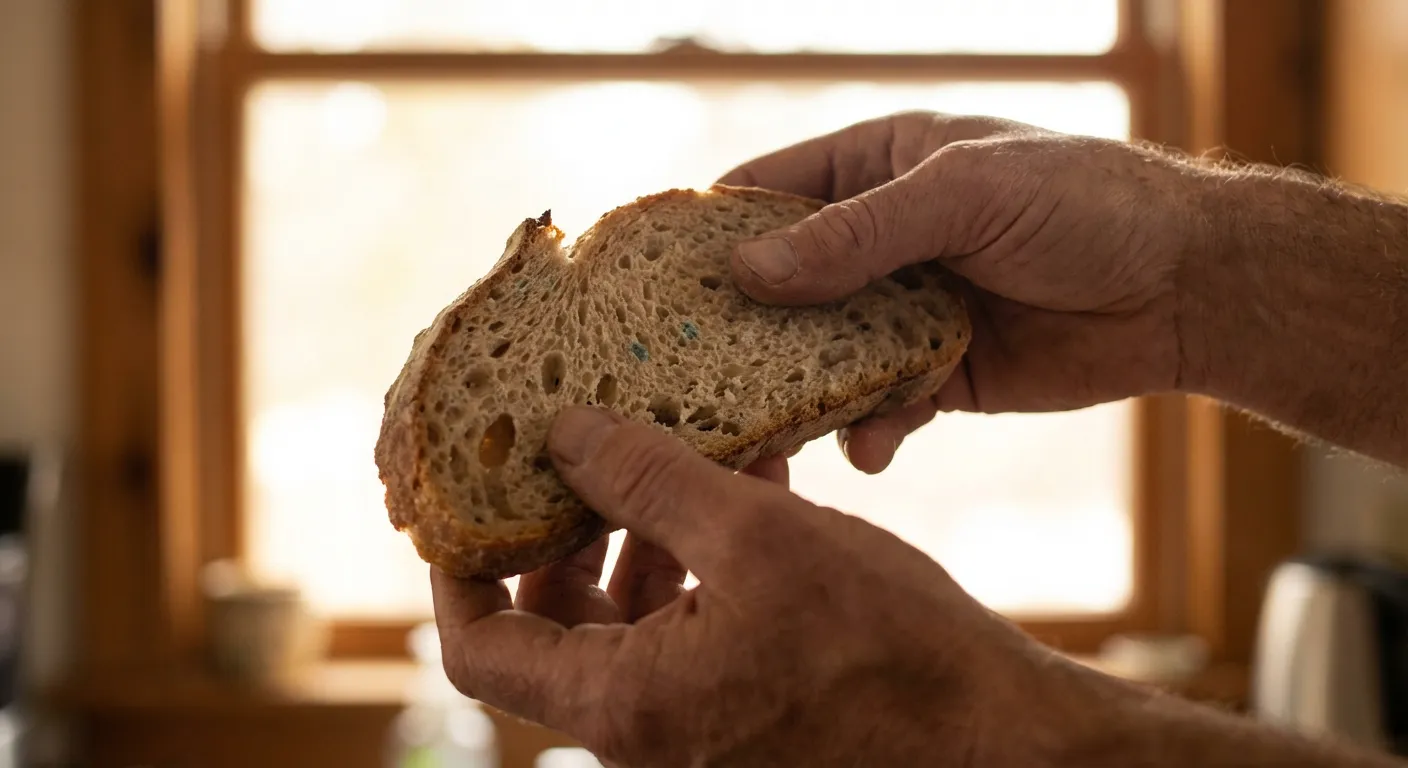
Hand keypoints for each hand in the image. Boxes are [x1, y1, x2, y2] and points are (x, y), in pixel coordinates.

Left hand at [432, 405, 1121, 766]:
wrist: (996, 738)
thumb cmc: (889, 650)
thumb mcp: (761, 539)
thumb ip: (651, 482)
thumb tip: (565, 434)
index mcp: (626, 702)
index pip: (479, 649)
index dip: (456, 569)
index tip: (472, 492)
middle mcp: (645, 727)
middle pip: (550, 627)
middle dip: (557, 533)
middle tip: (575, 453)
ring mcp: (694, 723)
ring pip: (622, 621)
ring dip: (636, 534)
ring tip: (670, 451)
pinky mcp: (742, 706)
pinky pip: (686, 628)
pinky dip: (695, 560)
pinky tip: (739, 485)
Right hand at [719, 111, 1206, 471]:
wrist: (1186, 287)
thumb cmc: (1083, 203)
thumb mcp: (965, 194)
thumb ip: (858, 234)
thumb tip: (748, 270)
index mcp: (874, 169)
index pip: (765, 196)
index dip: (708, 237)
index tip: (650, 286)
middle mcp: (877, 242)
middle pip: (779, 289)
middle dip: (740, 336)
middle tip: (689, 386)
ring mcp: (903, 311)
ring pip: (819, 358)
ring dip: (796, 396)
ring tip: (769, 441)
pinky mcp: (935, 376)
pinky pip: (878, 406)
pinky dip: (869, 429)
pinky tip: (874, 445)